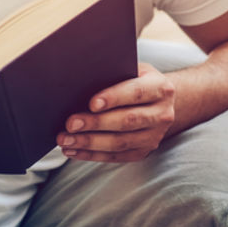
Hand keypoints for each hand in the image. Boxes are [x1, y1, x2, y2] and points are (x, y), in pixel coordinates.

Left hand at [58, 62, 175, 162]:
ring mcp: (154, 136)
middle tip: (71, 124)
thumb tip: (81, 81)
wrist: (160, 102)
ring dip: (90, 143)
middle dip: (96, 123)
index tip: (91, 103)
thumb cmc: (138, 81)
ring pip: (120, 143)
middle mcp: (162, 114)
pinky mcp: (143, 151)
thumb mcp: (133, 70)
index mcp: (160, 88)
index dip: (114, 98)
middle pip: (127, 121)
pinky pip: (116, 156)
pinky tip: (73, 150)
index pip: (136, 93)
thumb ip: (115, 75)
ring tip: (66, 140)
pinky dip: (92, 154)